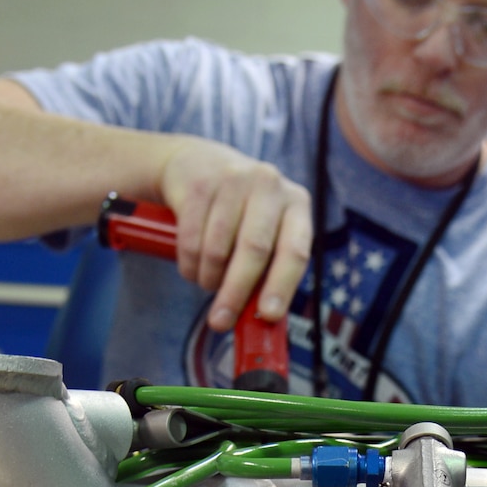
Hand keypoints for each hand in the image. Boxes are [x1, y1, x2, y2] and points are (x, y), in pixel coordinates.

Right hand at [159, 136, 312, 331]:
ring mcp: (233, 179)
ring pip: (218, 249)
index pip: (295, 250)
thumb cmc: (241, 214)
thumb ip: (268, 272)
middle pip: (254, 250)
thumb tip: (261, 320)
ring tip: (208, 283)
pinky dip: (189, 264)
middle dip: (235, 293)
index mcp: (296, 204)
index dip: (282, 285)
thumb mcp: (265, 234)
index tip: (268, 315)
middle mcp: (269, 185)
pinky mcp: (199, 183)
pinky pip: (191, 239)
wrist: (200, 165)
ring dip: (208, 279)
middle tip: (220, 321)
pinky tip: (193, 267)